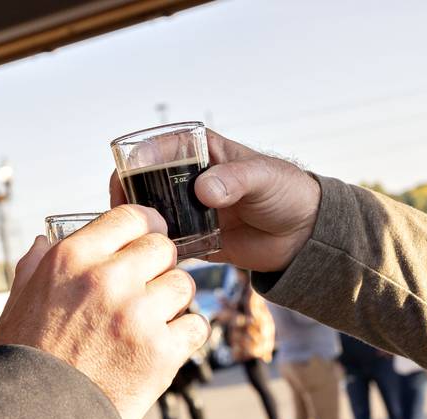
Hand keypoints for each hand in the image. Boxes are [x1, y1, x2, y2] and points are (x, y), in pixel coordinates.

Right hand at [0, 206, 209, 418]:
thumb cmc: (22, 359)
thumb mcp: (18, 301)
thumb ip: (37, 264)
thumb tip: (46, 239)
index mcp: (73, 258)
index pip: (133, 216)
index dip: (147, 226)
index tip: (150, 238)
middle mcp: (108, 279)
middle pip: (163, 247)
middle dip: (160, 265)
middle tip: (148, 288)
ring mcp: (137, 315)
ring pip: (184, 284)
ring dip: (174, 301)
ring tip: (153, 321)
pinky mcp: (160, 352)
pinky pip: (196, 325)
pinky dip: (186, 335)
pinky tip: (165, 345)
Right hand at [110, 130, 320, 271]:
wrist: (302, 234)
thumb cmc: (287, 192)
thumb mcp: (263, 178)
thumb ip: (235, 180)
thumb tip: (204, 190)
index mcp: (199, 151)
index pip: (154, 150)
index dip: (133, 164)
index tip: (124, 184)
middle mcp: (187, 179)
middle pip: (143, 184)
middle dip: (129, 200)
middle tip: (124, 220)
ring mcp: (188, 210)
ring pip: (150, 215)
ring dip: (139, 227)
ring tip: (133, 243)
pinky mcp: (194, 238)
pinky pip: (167, 243)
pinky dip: (157, 250)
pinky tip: (150, 260)